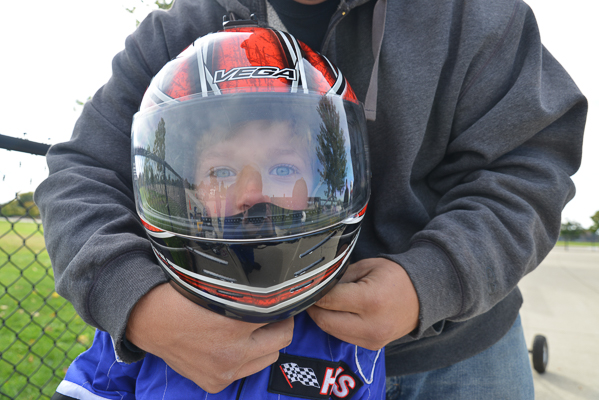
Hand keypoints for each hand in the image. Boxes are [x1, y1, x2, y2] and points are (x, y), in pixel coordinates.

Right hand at [126, 283, 292, 392]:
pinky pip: (248, 371)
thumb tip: (276, 288)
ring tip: (252, 328)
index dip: (282, 301)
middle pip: (282, 338)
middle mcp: (232, 351)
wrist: (148, 320)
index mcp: (234, 323)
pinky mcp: (216, 382)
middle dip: (280, 323)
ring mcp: (225, 371)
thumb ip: (247, 291)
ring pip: (269, 357)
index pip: (279, 312)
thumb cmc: (181, 297)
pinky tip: (234, 344)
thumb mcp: (217, 286)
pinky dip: (247, 358)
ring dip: (266, 343)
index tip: (282, 296)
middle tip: (271, 311)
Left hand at [306, 258, 418, 349]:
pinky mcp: (372, 346)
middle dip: (314, 308)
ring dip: (323, 318)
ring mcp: (372, 339)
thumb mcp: (366, 267)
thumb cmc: (395, 277)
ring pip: (331, 332)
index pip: (329, 301)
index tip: (308, 287)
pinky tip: (338, 313)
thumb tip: (318, 287)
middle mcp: (371, 324)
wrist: (423, 296)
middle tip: (311, 296)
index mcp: (370, 300)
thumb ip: (341, 278)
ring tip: (324, 303)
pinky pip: (343, 337)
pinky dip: (336, 326)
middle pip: (325, 321)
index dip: (314, 294)